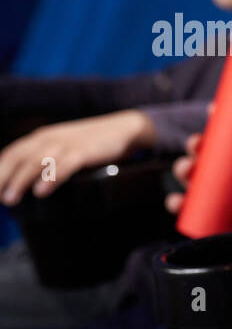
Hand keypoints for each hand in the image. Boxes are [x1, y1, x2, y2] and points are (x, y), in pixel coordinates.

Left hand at [0, 110, 154, 204]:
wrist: (122, 128)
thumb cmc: (92, 143)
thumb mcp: (64, 147)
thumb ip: (48, 160)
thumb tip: (31, 184)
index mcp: (41, 138)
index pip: (11, 153)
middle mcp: (49, 138)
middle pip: (18, 158)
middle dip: (3, 177)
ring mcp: (66, 144)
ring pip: (36, 162)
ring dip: (20, 181)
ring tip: (10, 199)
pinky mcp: (84, 151)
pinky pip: (64, 165)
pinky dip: (51, 178)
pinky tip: (41, 191)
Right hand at [163, 102, 231, 214]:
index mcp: (226, 148)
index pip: (218, 127)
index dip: (214, 116)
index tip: (214, 110)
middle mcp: (210, 162)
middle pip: (196, 149)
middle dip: (194, 145)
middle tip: (197, 142)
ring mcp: (202, 182)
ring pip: (186, 172)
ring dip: (183, 167)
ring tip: (188, 168)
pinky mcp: (199, 203)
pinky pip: (182, 203)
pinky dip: (176, 202)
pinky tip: (176, 202)